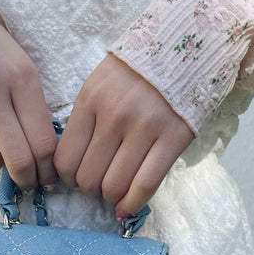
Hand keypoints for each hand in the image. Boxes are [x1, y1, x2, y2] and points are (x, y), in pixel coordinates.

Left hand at [52, 53, 195, 218]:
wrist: (188, 46)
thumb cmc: (138, 71)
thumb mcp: (99, 84)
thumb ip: (85, 121)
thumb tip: (71, 167)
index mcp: (90, 100)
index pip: (65, 160)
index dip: (68, 178)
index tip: (78, 176)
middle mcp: (114, 115)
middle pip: (87, 178)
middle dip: (90, 189)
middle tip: (99, 183)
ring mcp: (144, 128)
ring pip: (113, 186)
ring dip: (110, 197)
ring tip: (115, 190)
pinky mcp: (172, 139)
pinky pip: (145, 185)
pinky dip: (132, 204)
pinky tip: (126, 208)